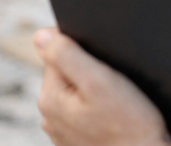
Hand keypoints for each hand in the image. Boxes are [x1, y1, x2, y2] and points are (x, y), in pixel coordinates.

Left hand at [35, 29, 170, 145]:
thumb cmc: (129, 127)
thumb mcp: (98, 80)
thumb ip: (66, 54)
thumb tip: (41, 35)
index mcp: (49, 99)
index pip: (57, 55)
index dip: (83, 53)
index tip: (104, 67)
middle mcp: (51, 119)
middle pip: (68, 75)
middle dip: (90, 74)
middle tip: (114, 88)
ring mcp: (65, 134)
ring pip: (79, 95)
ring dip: (96, 93)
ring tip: (117, 105)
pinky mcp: (81, 142)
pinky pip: (88, 115)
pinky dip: (101, 112)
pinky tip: (115, 119)